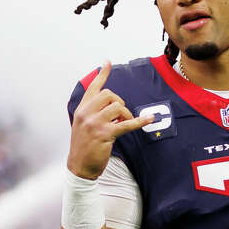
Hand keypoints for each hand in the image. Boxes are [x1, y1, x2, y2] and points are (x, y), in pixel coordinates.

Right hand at [67, 62, 154, 178]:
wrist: (78, 167)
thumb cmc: (83, 147)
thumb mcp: (83, 126)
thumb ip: (93, 113)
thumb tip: (115, 107)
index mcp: (81, 109)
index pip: (93, 88)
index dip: (102, 75)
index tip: (108, 62)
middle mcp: (86, 113)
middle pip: (109, 95)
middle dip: (120, 103)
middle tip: (122, 115)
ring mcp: (94, 123)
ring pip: (118, 107)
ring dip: (126, 114)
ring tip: (123, 123)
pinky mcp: (105, 134)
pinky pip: (126, 124)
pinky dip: (140, 121)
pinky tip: (149, 119)